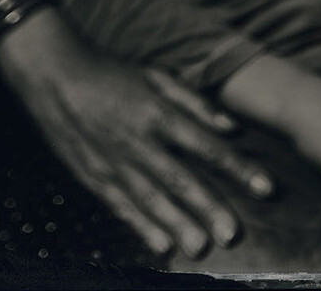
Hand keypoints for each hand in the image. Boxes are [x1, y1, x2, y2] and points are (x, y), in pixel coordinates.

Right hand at [0, 8, 273, 258]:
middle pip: (180, 178)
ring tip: (201, 247)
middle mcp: (139, 140)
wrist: (55, 74)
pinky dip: (141, 227)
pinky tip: (160, 245)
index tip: (265, 189)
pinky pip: (121, 206)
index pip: (205, 144)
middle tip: (233, 233)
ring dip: (178, 224)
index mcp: (157, 111)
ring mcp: (115, 161)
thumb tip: (232, 128)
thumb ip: (195, 101)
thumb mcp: (155, 75)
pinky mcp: (94, 176)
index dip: (237, 168)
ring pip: (152, 198)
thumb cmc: (112, 73)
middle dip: (209, 207)